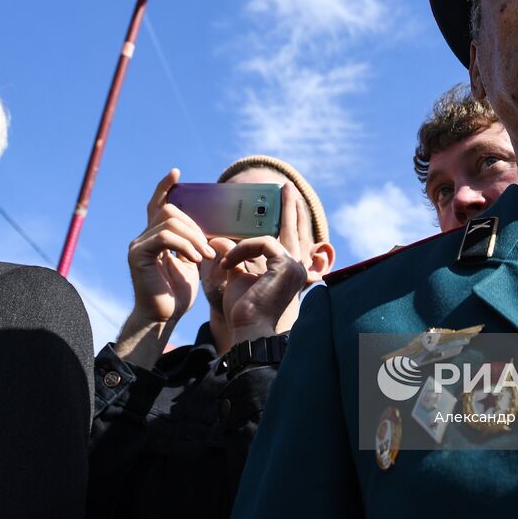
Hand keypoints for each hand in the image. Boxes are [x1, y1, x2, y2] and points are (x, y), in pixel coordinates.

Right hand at [123, 169, 214, 327]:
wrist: (162, 318)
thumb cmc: (177, 294)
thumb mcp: (192, 262)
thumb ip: (195, 243)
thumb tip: (212, 228)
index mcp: (156, 237)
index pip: (158, 204)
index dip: (165, 187)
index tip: (176, 172)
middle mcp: (143, 237)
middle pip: (169, 209)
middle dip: (194, 224)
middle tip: (208, 247)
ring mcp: (138, 244)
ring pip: (169, 221)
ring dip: (193, 237)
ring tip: (204, 256)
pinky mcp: (137, 254)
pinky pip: (164, 237)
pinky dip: (184, 245)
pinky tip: (194, 259)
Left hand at [216, 183, 307, 342]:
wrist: (249, 331)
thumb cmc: (245, 311)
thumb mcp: (238, 278)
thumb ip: (235, 257)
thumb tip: (219, 238)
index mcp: (289, 270)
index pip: (291, 238)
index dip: (289, 219)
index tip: (285, 200)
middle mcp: (298, 267)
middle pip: (295, 229)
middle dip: (290, 206)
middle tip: (286, 187)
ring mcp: (295, 266)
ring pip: (275, 235)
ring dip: (244, 243)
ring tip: (223, 249)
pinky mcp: (286, 265)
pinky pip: (263, 243)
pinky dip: (243, 250)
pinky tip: (227, 264)